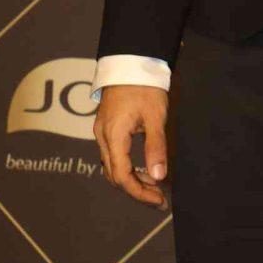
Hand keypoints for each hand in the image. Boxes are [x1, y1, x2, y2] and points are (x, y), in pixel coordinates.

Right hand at [95, 85, 169, 207]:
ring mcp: (102, 133)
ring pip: (112, 167)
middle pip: (115, 175)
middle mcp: (102, 137)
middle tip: (160, 199)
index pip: (122, 176)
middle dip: (137, 190)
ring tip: (155, 188)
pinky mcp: (106, 129)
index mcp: (113, 136)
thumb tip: (158, 176)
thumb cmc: (143, 86)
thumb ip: (156, 147)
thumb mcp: (155, 116)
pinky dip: (127, 167)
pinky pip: (113, 156)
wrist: (129, 62)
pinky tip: (144, 170)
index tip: (158, 200)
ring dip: (132, 180)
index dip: (139, 192)